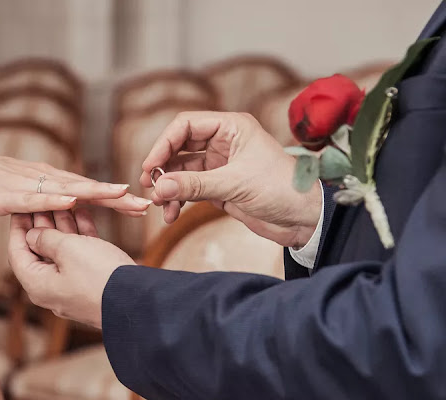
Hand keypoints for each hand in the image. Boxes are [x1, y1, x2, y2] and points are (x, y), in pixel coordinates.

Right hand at [0, 142, 151, 215]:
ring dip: (95, 192)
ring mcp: (27, 185)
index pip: (88, 191)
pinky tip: (72, 200)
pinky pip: (34, 197)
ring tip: (120, 194)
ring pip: (67, 189)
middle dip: (117, 197)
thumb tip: (62, 211)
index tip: (141, 206)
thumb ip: (43, 203)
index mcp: (49, 182)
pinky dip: (54, 198)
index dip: (115, 199)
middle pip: (87, 189)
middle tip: (146, 204)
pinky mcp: (8, 195)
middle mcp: (44, 179)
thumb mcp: (22, 196)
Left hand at [7, 209, 134, 327]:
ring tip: (67, 201)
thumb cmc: (98, 275)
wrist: (139, 301)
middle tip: (45, 198)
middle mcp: (52, 288)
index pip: (17, 252)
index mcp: (38, 284)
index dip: (18, 227)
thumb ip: (46, 238)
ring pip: (63, 251)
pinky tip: (84, 213)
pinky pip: (82, 255)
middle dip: (44, 223)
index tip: (21, 206)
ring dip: (64, 226)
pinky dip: (81, 235)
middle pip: (40, 251)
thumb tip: (33, 235)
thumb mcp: (67, 249)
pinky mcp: (93, 282)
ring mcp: (73, 287)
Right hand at [140, 112, 321, 247]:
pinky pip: (190, 189)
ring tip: (160, 205)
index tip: (151, 166)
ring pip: (182, 171)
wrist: (306, 219)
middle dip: (163, 167)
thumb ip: (194, 185)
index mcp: (232, 127)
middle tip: (149, 186)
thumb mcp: (235, 184)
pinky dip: (178, 201)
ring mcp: (220, 165)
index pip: (186, 125)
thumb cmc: (283, 190)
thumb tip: (158, 188)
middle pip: (179, 147)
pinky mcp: (220, 187)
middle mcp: (224, 142)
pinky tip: (171, 215)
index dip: (164, 143)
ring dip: (169, 188)